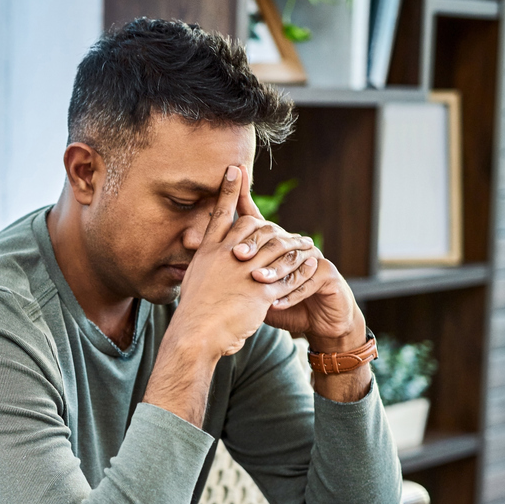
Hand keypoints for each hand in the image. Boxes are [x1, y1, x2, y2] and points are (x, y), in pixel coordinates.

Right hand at [172, 166, 320, 355]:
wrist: (196, 334)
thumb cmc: (193, 313)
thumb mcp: (193, 280)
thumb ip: (204, 265)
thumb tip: (202, 257)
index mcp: (209, 251)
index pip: (221, 213)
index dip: (229, 190)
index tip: (236, 169)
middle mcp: (227, 254)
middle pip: (254, 226)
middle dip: (271, 223)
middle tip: (287, 227)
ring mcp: (244, 270)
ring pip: (276, 248)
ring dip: (294, 243)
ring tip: (307, 243)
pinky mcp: (260, 289)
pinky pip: (286, 274)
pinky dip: (300, 268)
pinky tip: (311, 264)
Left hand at [230, 165, 364, 350]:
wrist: (316, 322)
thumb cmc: (276, 303)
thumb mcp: (248, 287)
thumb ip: (227, 267)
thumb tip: (194, 246)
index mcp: (272, 244)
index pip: (254, 217)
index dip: (241, 196)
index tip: (231, 178)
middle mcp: (292, 244)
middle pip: (273, 236)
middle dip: (255, 244)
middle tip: (237, 255)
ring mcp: (312, 257)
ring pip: (291, 258)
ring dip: (273, 270)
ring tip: (256, 280)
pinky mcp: (328, 274)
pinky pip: (310, 279)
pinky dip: (291, 292)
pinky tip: (276, 303)